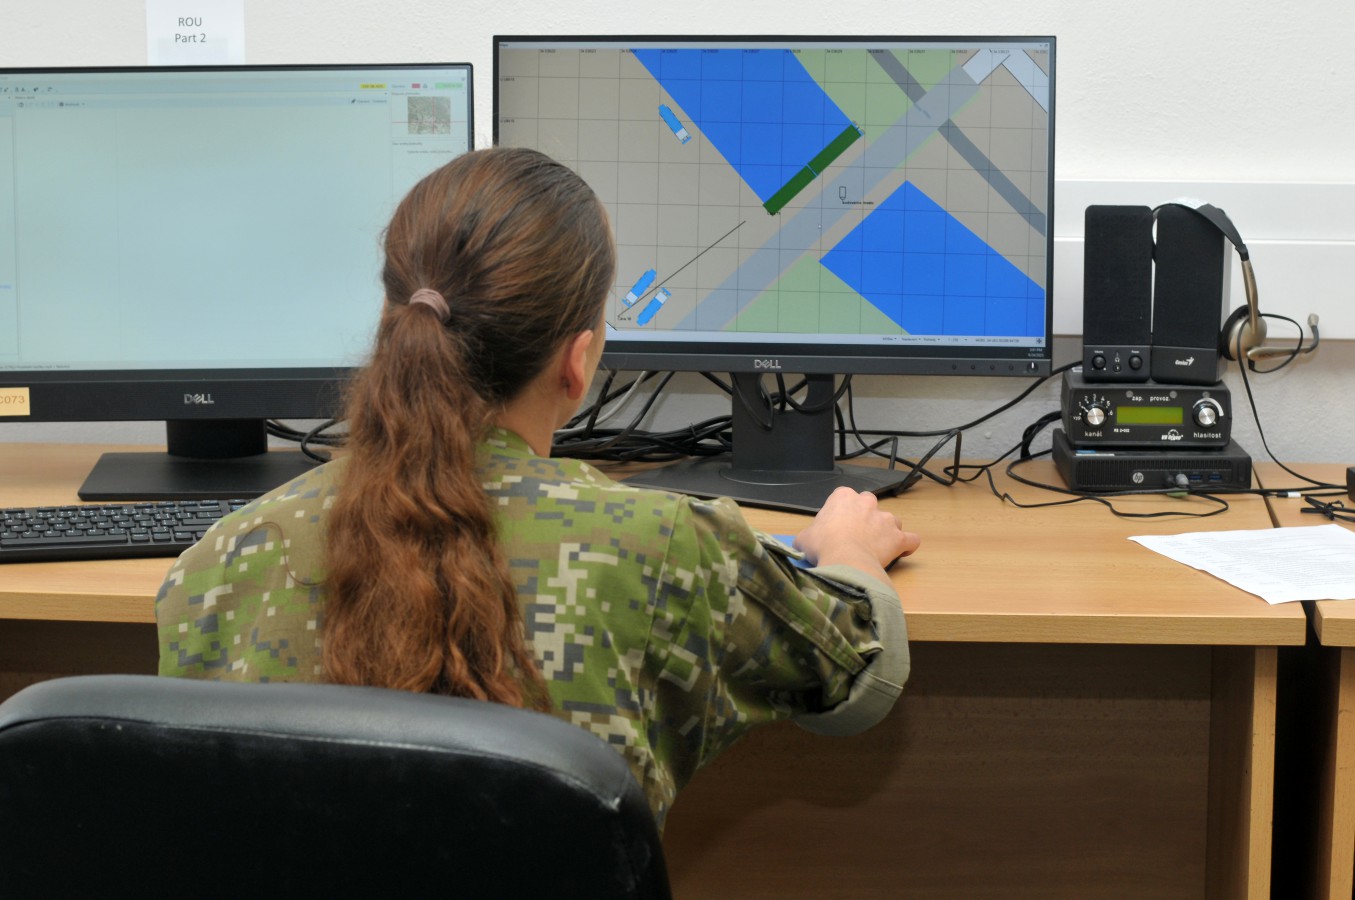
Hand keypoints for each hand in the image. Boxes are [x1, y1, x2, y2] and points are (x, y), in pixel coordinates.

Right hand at [793, 487, 919, 576]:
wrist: (843, 558)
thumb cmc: (823, 544)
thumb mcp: (805, 537)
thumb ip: (808, 535)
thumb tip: (804, 543)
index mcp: (843, 497)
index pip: (845, 499)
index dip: (842, 514)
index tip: (837, 528)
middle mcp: (867, 503)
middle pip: (870, 505)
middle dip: (866, 517)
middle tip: (856, 535)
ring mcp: (885, 519)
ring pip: (891, 521)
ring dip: (886, 531)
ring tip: (877, 547)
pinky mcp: (898, 537)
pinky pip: (910, 539)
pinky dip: (908, 545)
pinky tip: (903, 550)